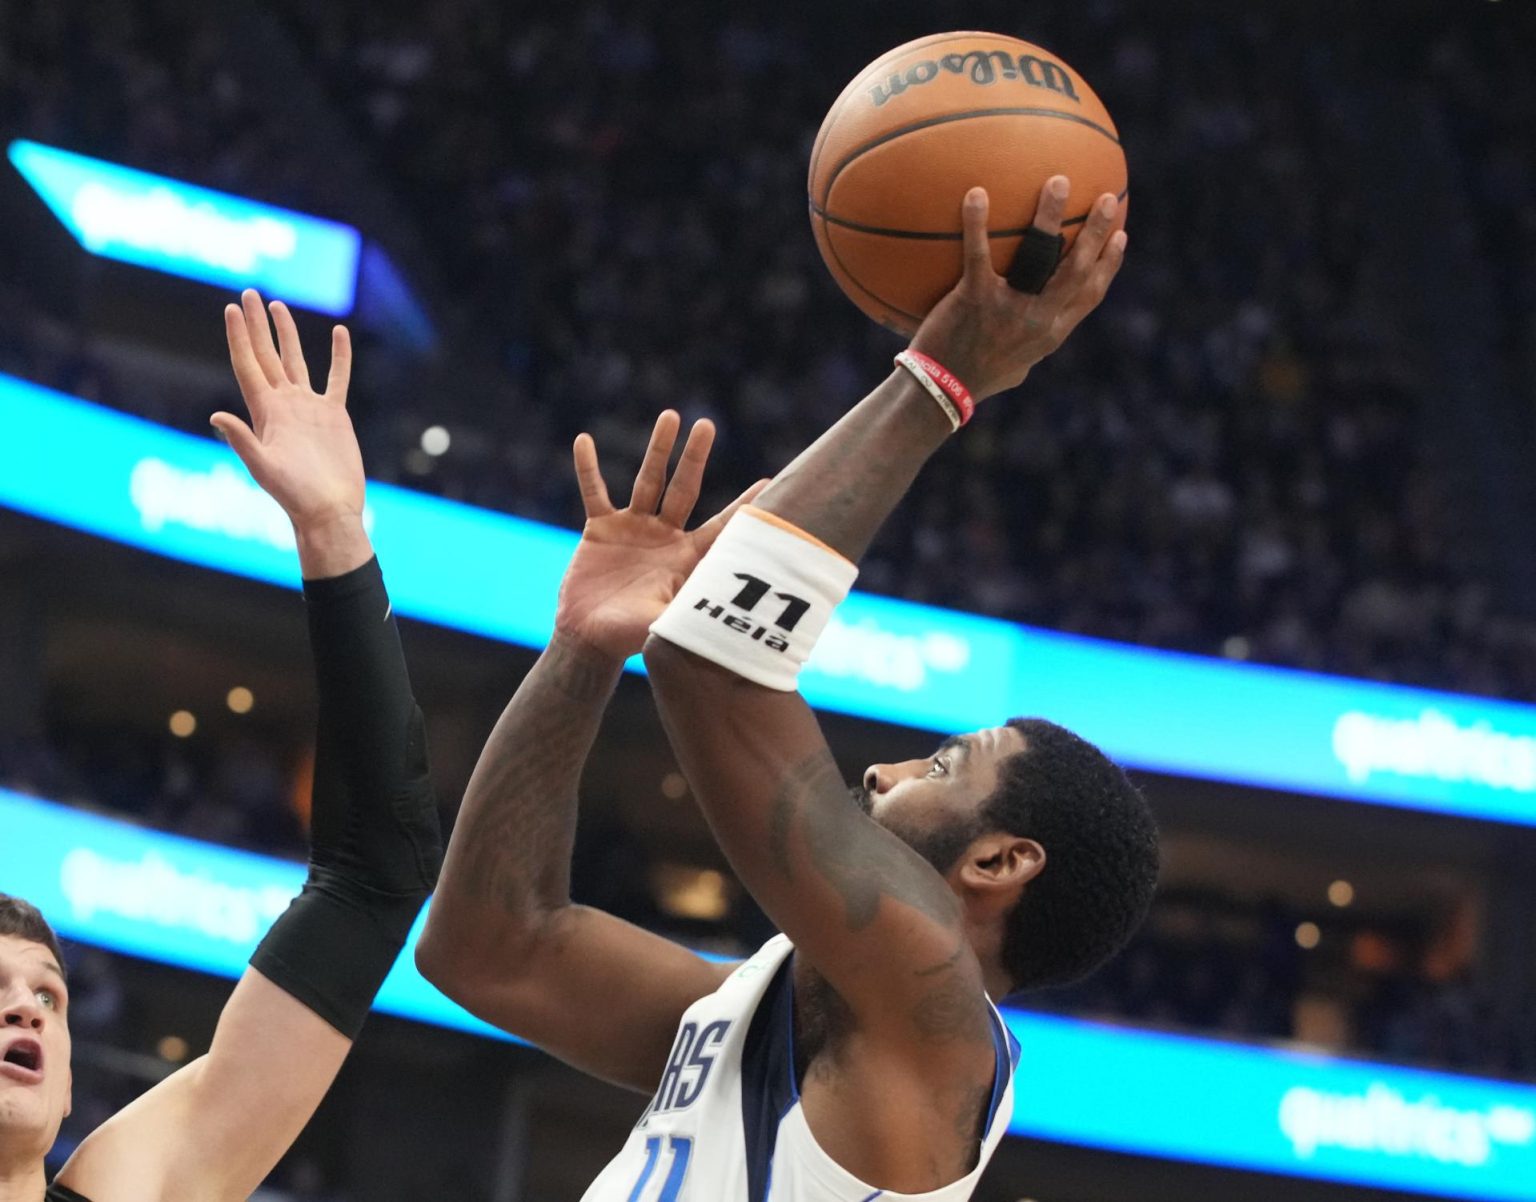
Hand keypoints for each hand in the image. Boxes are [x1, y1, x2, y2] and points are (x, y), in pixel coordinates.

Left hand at [212, 289, 363, 534]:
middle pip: (267, 355)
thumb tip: (217, 416)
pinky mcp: (334, 415)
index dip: (239, 337)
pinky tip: (339, 334)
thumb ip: (243, 440)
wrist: (328, 509)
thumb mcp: (264, 468)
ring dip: (287, 334)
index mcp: (266, 412)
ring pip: (296, 360)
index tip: (231, 308)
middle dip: (257, 325)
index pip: (248, 365)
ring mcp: (309, 408)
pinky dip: (339, 357)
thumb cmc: (294, 495)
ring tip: (278, 307)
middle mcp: (284, 404)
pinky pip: (337, 378)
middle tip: (251, 294)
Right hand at [556, 411, 765, 660]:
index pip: (721, 527)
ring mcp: (633, 528)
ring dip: (657, 449)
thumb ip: (688, 612)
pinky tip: (585, 440)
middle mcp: (664, 536)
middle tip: (707, 425)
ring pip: (648, 480)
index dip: (744, 506)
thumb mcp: (666, 623)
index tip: (769, 482)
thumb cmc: (631, 636)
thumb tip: (720, 618)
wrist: (591, 638)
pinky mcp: (601, 528)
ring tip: (670, 416)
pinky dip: (588, 468)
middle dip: (695, 457)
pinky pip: (594, 491)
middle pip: (684, 488)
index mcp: (686, 557)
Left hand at [909, 177, 1126, 402]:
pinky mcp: (976, 300)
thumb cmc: (972, 379)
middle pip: (1078, 269)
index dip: (1108, 264)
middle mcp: (1039, 320)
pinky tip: (976, 193)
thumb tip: (1030, 335)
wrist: (940, 394)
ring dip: (1051, 217)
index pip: (1090, 294)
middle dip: (1096, 231)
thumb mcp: (1012, 368)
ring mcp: (1010, 308)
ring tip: (1058, 181)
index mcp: (1051, 333)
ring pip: (1041, 256)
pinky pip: (978, 254)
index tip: (1120, 236)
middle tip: (1105, 198)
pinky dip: (976, 222)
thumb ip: (1026, 344)